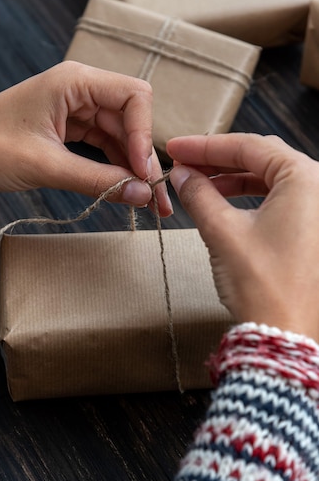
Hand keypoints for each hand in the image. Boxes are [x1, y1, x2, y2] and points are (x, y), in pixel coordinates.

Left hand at [0, 61, 171, 216]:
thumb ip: (98, 180)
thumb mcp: (47, 166)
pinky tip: (127, 190)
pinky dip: (116, 168)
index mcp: (75, 82)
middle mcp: (82, 90)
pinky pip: (105, 146)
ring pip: (121, 137)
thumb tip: (142, 196)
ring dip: (135, 168)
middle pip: (132, 120)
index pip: (134, 97)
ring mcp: (78, 109)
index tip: (144, 173)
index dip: (146, 135)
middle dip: (145, 159)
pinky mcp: (72, 129)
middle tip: (157, 199)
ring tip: (148, 203)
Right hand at [167, 133, 318, 340]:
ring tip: (197, 184)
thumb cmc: (263, 286)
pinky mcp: (311, 229)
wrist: (283, 333)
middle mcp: (318, 188)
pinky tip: (222, 202)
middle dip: (218, 160)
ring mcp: (317, 209)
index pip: (248, 147)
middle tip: (183, 163)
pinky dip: (248, 198)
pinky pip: (278, 200)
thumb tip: (182, 175)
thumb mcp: (222, 232)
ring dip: (231, 179)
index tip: (176, 148)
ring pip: (269, 179)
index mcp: (305, 178)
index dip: (205, 146)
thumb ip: (199, 195)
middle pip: (261, 159)